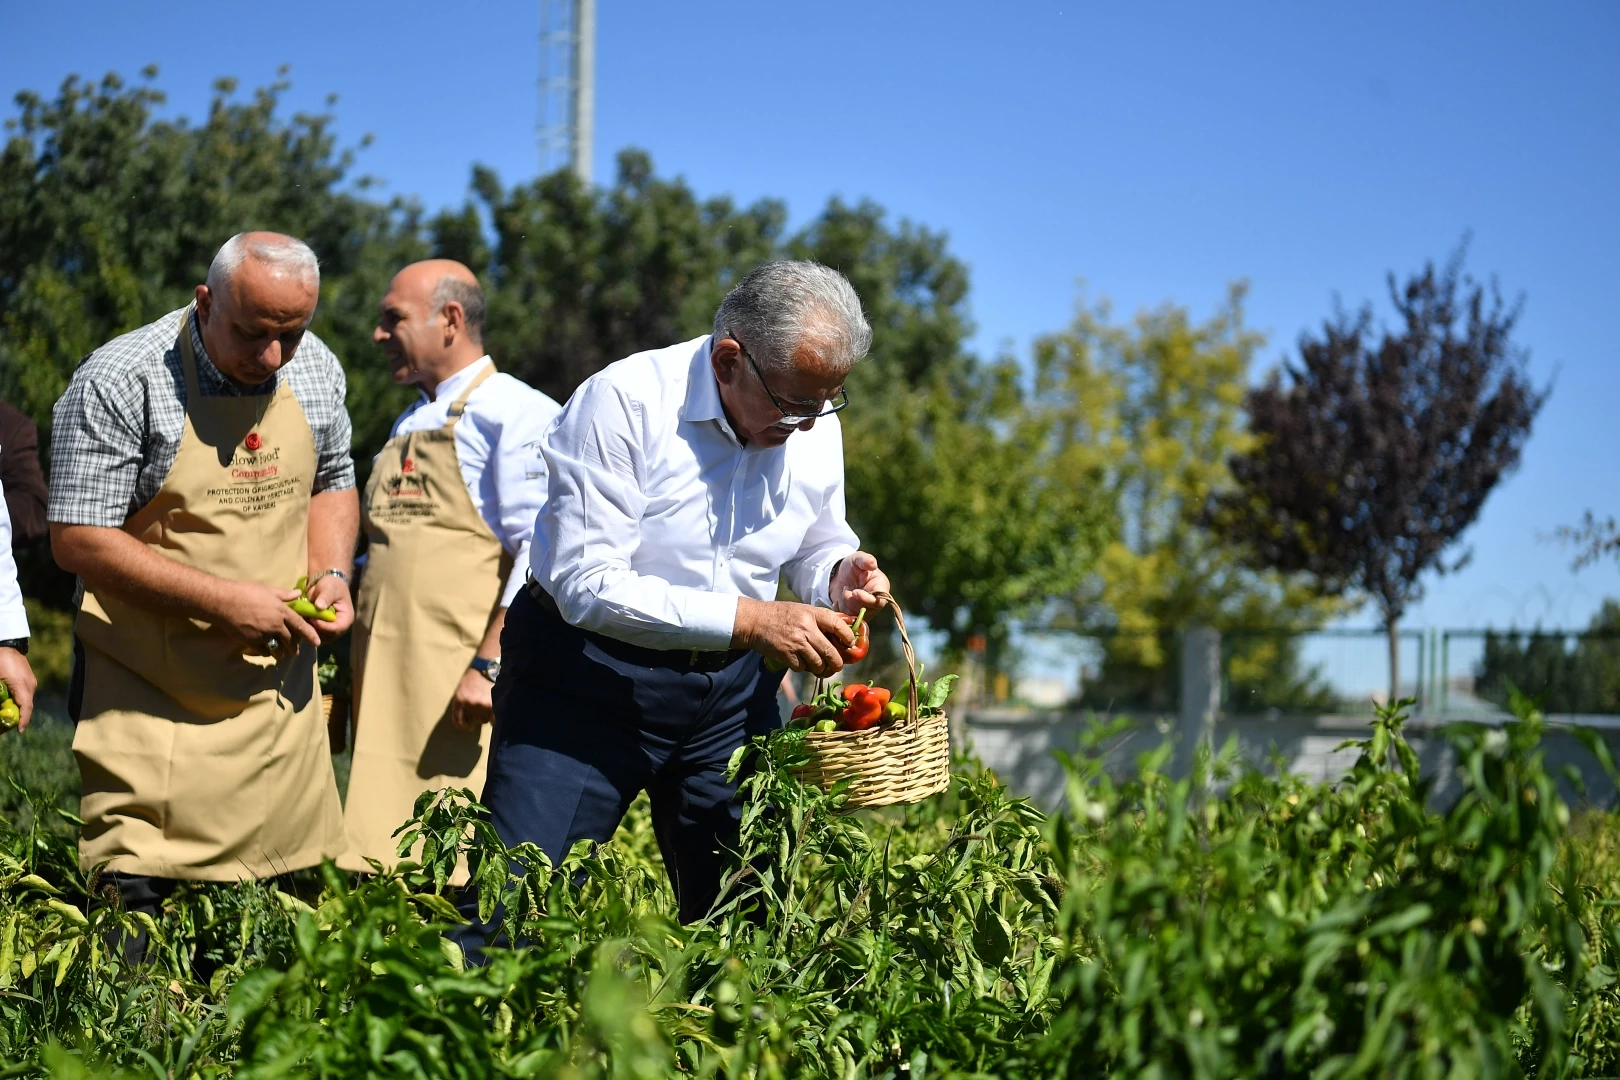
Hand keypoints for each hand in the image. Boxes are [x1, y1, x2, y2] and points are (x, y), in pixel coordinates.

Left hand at [0, 647, 36, 732]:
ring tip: (5, 718)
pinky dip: (18, 703)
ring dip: (17, 710)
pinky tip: (8, 705)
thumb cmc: (0, 659)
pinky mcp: (28, 680)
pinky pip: (24, 696)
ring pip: (25, 702)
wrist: (8, 644)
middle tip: (4, 728)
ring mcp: (31, 682)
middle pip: (26, 707)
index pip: (26, 707)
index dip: (23, 720)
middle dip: (17, 719)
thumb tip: (0, 706)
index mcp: (22, 685)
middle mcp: (30, 685)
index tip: (19, 731)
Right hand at [213, 580, 321, 651]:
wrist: (223, 602)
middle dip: (294, 647)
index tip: (317, 642)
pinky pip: (264, 650)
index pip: (300, 625)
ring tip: (284, 654)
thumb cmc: (245, 591)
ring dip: (282, 652)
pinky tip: (267, 650)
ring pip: (278, 647)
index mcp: (281, 611)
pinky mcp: (251, 641)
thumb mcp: (267, 589)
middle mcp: (275, 625)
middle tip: (296, 651)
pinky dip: (267, 651)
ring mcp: (263, 634)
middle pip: (290, 640)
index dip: (310, 635)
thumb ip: (284, 594)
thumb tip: (298, 593)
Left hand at [305, 572, 354, 637]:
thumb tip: (319, 606)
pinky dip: (306, 629)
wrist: (326, 584)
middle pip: (328, 636)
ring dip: (309, 631)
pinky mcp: (320, 629)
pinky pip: (313, 634)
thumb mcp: (329, 588)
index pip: (337, 628)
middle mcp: (339, 627)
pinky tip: (300, 621)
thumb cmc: (331, 585)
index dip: (325, 626)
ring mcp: (329, 629)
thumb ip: (325, 597)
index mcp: (346, 618)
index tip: (312, 619)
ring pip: (319, 637)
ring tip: (301, 620)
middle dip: (315, 630)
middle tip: (304, 620)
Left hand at [450, 666, 494, 730]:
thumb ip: (461, 706)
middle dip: (477, 718)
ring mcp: (481, 704)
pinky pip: (493, 718)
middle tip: (481, 711)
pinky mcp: (492, 704)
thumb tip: (468, 723)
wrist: (486, 668)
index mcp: (459, 700)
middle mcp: (469, 704)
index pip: (458, 721)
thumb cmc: (473, 680)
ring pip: (484, 720)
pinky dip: (494, 717)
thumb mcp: (461, 691)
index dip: (464, 727)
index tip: (470, 727)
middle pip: (473, 721)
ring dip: (486, 716)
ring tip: (488, 706)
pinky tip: (495, 712)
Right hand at [733, 598, 853, 677]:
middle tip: (837, 665)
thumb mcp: (803, 610)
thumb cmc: (782, 614)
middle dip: (837, 663)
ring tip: (819, 666)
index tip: (850, 643)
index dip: (848, 637)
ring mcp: (796, 644)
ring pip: (818, 664)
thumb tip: (843, 629)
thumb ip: (821, 619)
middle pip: (830, 652)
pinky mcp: (786, 655)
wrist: (756, 621)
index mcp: (812, 614)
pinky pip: (802, 668)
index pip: (838, 626)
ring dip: (820, 668)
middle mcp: (806, 629)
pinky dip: (804, 668)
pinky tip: (801, 662)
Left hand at [830, 551, 890, 615]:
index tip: (854, 592)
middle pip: (866, 610)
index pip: (879, 601)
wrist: (838, 575)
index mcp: (881, 588)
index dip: (866, 599)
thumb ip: (864, 560)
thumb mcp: (857, 559)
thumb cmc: (852, 565)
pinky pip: (846, 618)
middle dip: (852, 601)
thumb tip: (873, 564)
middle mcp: (875, 602)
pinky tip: (839, 599)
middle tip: (846, 588)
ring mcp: (865, 610)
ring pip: (855, 615)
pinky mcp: (854, 615)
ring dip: (845, 603)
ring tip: (844, 590)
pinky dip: (839, 608)